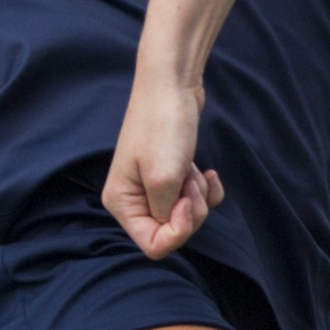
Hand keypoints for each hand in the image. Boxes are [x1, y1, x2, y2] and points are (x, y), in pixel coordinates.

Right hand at [103, 72, 221, 261]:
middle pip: (170, 232)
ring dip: (199, 197)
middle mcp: (133, 198)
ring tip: (193, 169)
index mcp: (121, 203)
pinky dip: (206, 189)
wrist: (172, 83)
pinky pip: (195, 199)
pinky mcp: (171, 174)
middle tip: (190, 182)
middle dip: (191, 212)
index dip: (177, 231)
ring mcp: (152, 186)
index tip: (186, 202)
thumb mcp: (164, 178)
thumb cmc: (163, 126)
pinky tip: (207, 171)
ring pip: (185, 216)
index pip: (152, 245)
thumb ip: (166, 215)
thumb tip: (171, 229)